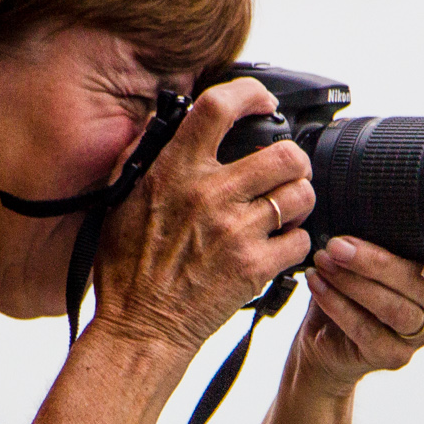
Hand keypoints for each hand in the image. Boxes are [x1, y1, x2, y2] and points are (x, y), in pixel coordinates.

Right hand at [91, 78, 314, 354]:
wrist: (140, 328)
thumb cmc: (127, 269)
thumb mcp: (122, 199)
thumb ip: (147, 156)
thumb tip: (171, 120)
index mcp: (175, 171)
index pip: (218, 108)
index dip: (250, 94)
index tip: (262, 101)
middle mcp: (209, 195)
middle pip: (284, 153)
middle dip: (293, 160)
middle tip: (287, 171)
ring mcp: (236, 232)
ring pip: (301, 194)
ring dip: (299, 200)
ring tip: (284, 211)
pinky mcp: (255, 268)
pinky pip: (300, 242)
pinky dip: (294, 245)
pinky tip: (277, 249)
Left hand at [296, 237, 423, 393]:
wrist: (325, 337)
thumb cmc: (352, 285)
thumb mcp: (371, 252)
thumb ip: (384, 235)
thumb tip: (365, 199)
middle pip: (423, 287)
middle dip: (377, 263)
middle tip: (338, 245)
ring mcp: (420, 335)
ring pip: (394, 309)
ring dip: (354, 282)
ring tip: (324, 261)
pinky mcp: (394, 356)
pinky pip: (367, 330)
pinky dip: (337, 304)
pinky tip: (318, 284)